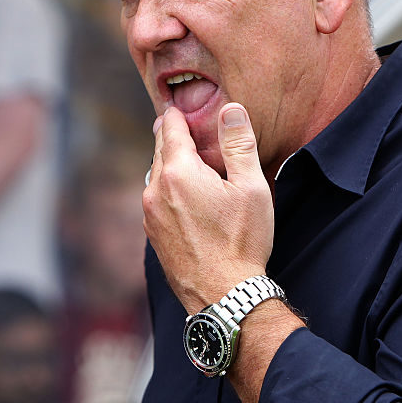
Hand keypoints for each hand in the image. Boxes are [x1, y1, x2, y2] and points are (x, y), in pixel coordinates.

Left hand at [144, 103, 273, 313]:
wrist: (223, 295)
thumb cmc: (241, 242)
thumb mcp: (251, 187)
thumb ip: (239, 144)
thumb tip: (231, 109)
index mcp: (179, 172)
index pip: (171, 129)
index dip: (177, 115)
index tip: (180, 107)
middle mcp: (156, 190)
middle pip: (160, 150)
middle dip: (173, 138)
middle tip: (186, 129)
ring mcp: (150, 215)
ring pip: (156, 177)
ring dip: (170, 167)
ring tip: (191, 165)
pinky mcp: (153, 235)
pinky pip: (156, 200)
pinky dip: (168, 191)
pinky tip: (188, 199)